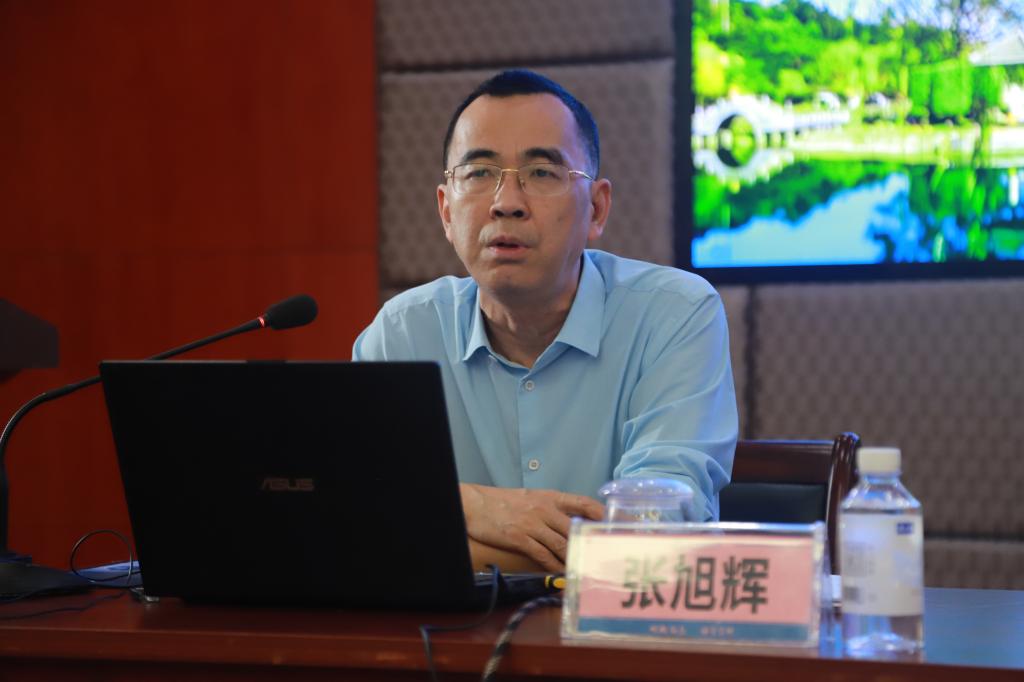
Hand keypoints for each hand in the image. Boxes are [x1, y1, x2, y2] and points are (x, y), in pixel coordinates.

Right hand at [459, 483, 604, 571]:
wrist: (475, 504)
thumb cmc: (503, 502)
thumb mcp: (531, 497)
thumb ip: (552, 508)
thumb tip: (572, 522)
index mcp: (550, 497)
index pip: (583, 503)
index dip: (601, 515)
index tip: (616, 526)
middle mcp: (545, 509)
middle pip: (576, 528)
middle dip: (591, 544)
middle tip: (604, 558)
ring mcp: (533, 524)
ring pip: (562, 544)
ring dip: (574, 559)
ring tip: (587, 571)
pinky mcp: (520, 538)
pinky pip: (543, 555)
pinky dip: (554, 566)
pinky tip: (561, 574)